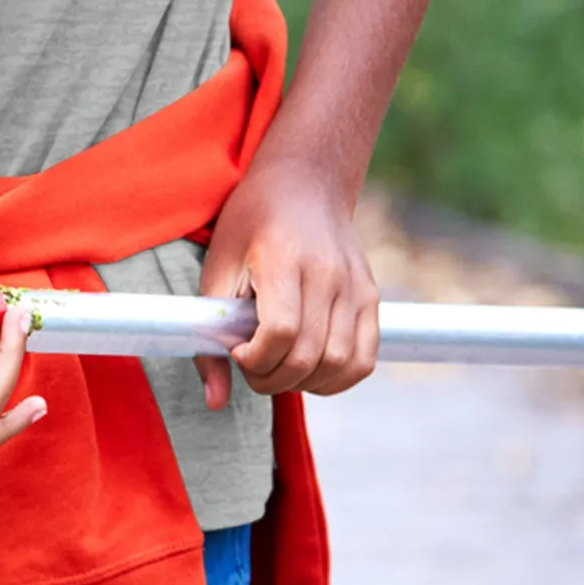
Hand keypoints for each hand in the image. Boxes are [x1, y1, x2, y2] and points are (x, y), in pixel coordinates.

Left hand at [195, 156, 378, 407]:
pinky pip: (364, 360)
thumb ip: (211, 330)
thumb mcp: (218, 263)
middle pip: (309, 355)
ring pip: (340, 365)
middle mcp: (326, 273)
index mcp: (282, 257)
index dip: (255, 358)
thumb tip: (214, 402)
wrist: (304, 182)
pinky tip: (309, 369)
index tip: (237, 352)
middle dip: (274, 379)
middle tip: (252, 367)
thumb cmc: (251, 221)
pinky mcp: (371, 298)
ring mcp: (355, 286)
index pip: (279, 331)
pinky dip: (337, 379)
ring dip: (305, 383)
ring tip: (279, 366)